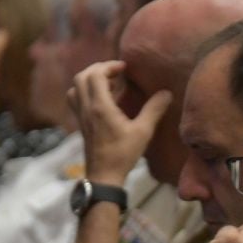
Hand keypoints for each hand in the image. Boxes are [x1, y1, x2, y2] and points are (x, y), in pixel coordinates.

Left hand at [68, 60, 170, 185]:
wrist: (104, 176)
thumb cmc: (123, 154)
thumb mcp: (143, 131)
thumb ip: (154, 110)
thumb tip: (167, 93)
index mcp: (100, 106)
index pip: (95, 75)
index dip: (109, 66)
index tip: (124, 68)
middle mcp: (86, 108)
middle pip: (81, 77)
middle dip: (98, 69)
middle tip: (115, 72)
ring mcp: (81, 116)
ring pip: (76, 88)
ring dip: (89, 80)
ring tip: (108, 84)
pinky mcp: (81, 123)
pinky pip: (76, 99)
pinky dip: (86, 92)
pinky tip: (103, 100)